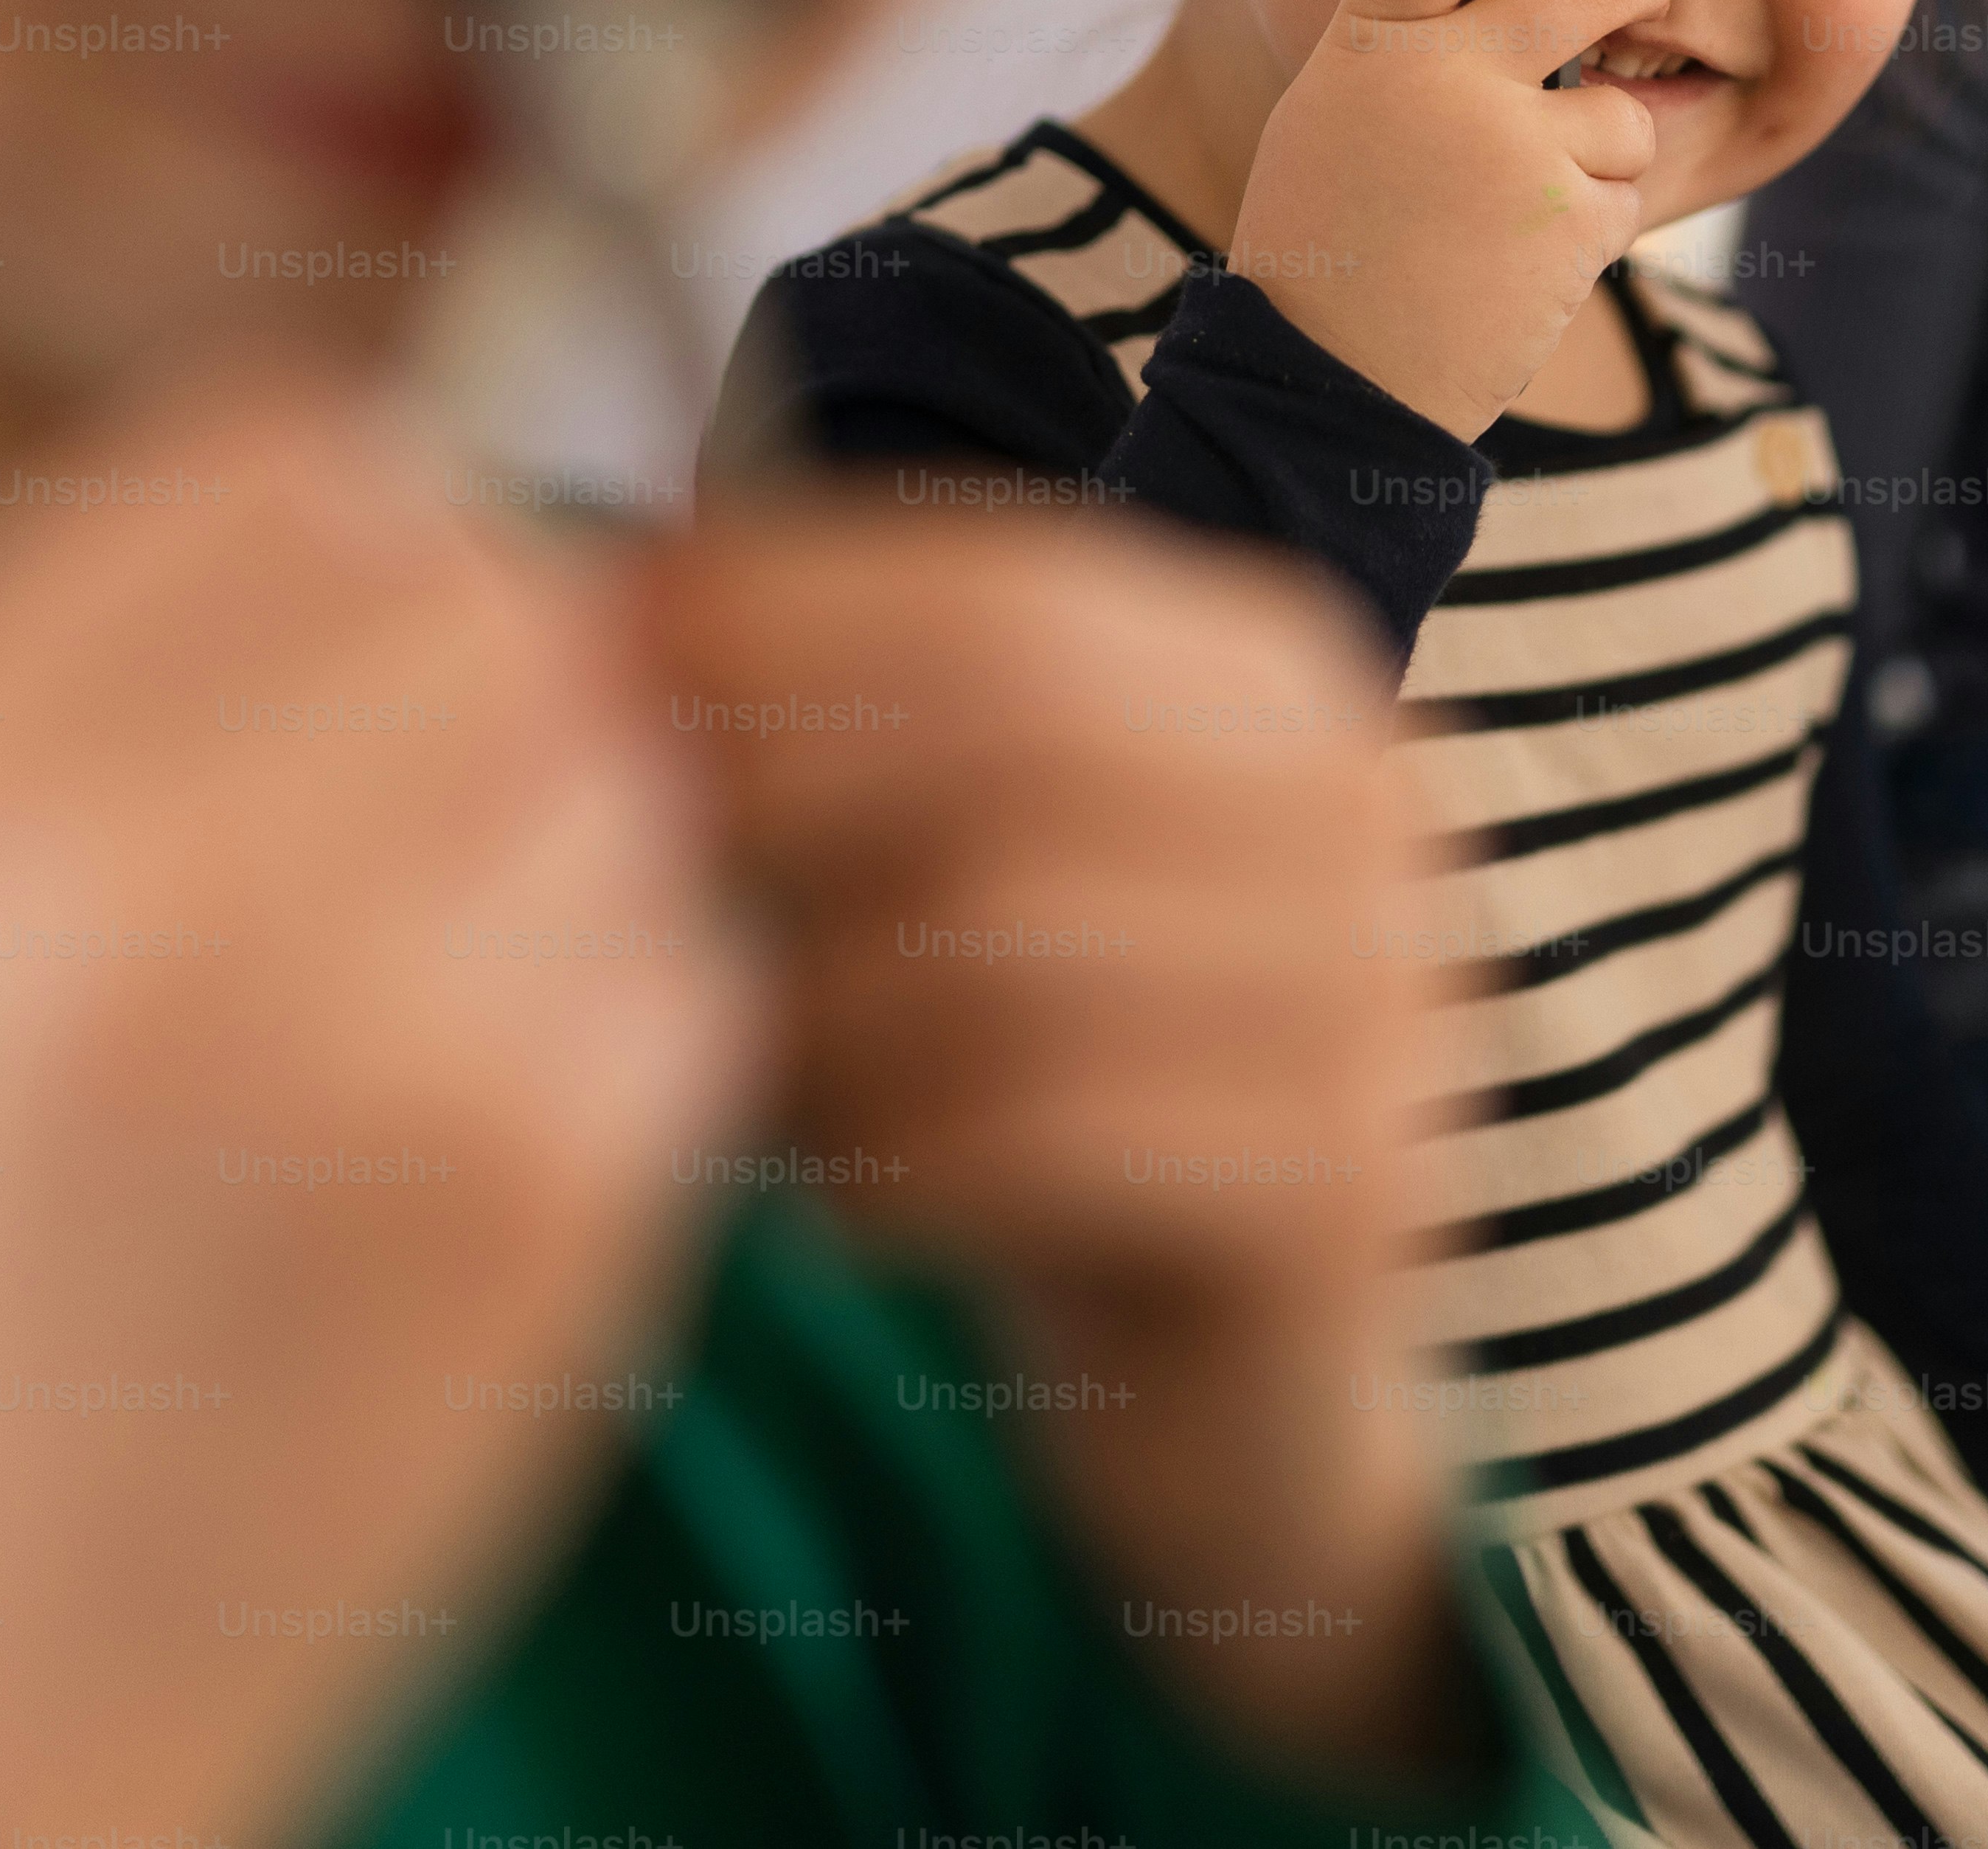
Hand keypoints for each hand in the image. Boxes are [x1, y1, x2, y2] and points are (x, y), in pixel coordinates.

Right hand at [0, 364, 756, 1848]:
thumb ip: (135, 663)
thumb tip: (433, 485)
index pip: (296, 454)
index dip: (383, 547)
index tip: (364, 672)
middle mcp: (136, 866)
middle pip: (505, 602)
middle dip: (518, 712)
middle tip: (437, 870)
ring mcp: (357, 1018)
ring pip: (633, 782)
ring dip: (593, 876)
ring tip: (437, 1033)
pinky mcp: (539, 1173)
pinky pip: (696, 973)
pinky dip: (643, 1043)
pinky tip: (494, 1160)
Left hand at [665, 500, 1473, 1778]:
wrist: (1236, 1400)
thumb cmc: (1053, 1098)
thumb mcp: (967, 868)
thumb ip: (848, 729)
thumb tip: (600, 593)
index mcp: (1279, 680)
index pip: (1005, 586)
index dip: (782, 614)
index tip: (598, 658)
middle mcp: (1371, 810)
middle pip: (1013, 738)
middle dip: (778, 800)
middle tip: (616, 891)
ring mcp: (1389, 999)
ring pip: (1013, 941)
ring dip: (820, 1019)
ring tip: (737, 1084)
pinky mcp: (1358, 1190)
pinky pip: (1055, 1138)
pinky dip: (900, 1170)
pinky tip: (843, 1212)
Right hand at [1230, 0, 1675, 438]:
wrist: (1331, 380)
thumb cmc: (1328, 249)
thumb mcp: (1334, 119)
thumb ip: (1411, 54)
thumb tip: (1514, 6)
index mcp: (1371, 44)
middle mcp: (1447, 77)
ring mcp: (1517, 148)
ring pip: (1621, 115)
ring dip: (1597, 156)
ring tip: (1523, 212)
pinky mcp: (1571, 221)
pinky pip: (1624, 198)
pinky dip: (1591, 228)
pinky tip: (1527, 265)